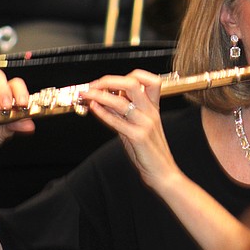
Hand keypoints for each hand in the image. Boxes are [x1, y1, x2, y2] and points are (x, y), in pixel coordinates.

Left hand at [85, 70, 180, 190]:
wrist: (163, 173)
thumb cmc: (149, 152)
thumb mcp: (137, 127)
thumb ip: (123, 113)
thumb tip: (104, 100)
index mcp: (153, 107)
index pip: (147, 80)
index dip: (125, 76)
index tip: (106, 81)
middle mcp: (150, 112)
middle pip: (132, 84)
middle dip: (109, 81)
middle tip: (94, 85)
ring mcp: (145, 123)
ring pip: (121, 102)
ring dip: (100, 95)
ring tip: (86, 94)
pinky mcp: (139, 136)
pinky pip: (118, 121)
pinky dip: (103, 112)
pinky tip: (94, 108)